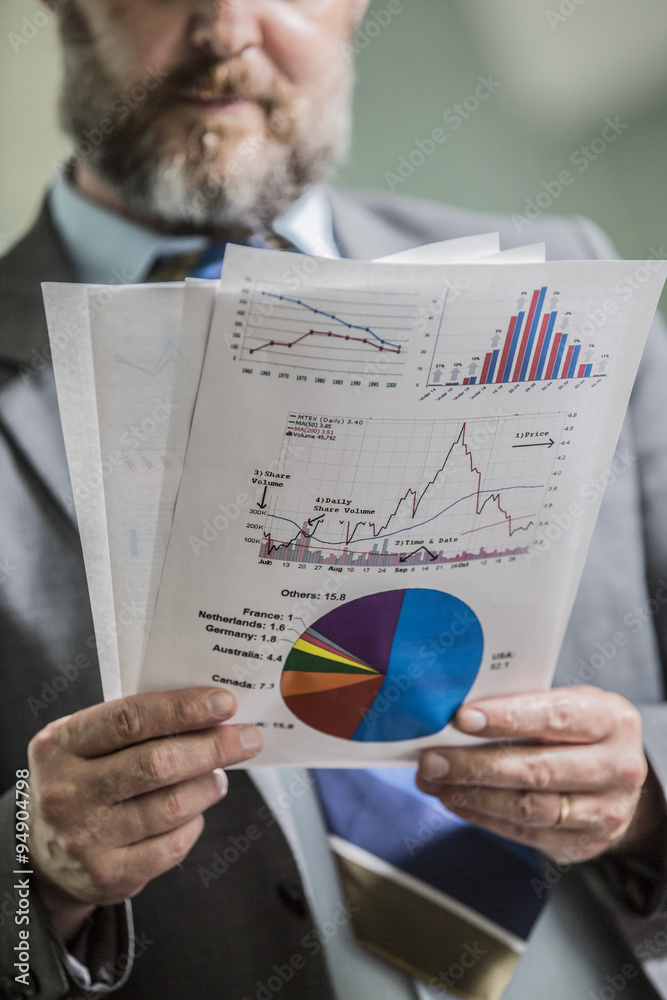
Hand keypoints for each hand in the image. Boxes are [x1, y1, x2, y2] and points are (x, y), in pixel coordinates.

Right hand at [28, 688, 261, 940]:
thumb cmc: (82, 778)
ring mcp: (85, 838)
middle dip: (212, 748)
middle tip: (246, 738)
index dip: (183, 709)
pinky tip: (195, 812)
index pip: (130, 719)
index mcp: (60, 745)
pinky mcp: (107, 875)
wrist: (43, 851)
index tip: (225, 703)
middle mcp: (66, 792)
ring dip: (208, 786)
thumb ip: (134, 724)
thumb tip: (209, 710)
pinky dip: (194, 824)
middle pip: (157, 764)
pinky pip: (172, 846)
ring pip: (171, 806)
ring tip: (218, 776)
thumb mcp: (86, 742)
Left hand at [416, 686, 662, 864]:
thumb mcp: (569, 703)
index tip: (462, 718)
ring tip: (434, 781)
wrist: (618, 777)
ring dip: (471, 795)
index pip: (555, 718)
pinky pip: (523, 832)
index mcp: (611, 720)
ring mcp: (605, 812)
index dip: (507, 718)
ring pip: (527, 807)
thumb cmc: (582, 730)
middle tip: (432, 760)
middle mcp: (617, 768)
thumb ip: (525, 706)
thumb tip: (459, 717)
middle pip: (537, 770)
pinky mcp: (583, 844)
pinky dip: (482, 816)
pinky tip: (455, 799)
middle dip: (476, 765)